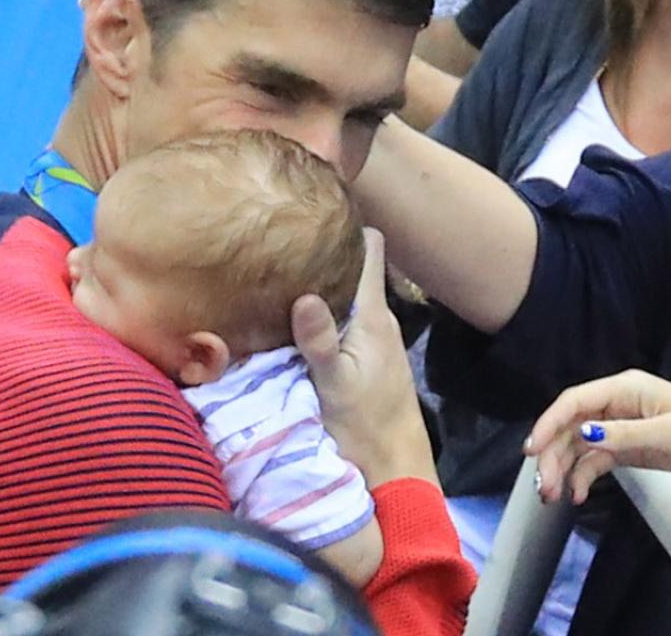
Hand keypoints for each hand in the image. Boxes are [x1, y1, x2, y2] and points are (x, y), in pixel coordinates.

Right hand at [293, 227, 436, 485]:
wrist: (392, 467)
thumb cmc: (365, 425)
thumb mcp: (335, 384)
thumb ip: (320, 341)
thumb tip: (304, 294)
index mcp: (372, 315)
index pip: (370, 249)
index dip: (350, 222)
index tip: (318, 202)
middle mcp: (375, 319)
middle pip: (352, 266)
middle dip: (324, 247)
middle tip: (280, 229)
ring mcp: (369, 339)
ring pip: (343, 293)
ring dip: (319, 279)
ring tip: (278, 260)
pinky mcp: (360, 358)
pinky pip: (338, 318)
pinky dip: (319, 307)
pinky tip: (289, 308)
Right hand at [524, 370, 670, 503]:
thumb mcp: (668, 433)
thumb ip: (624, 435)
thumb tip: (583, 434)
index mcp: (627, 388)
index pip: (575, 401)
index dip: (549, 423)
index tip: (531, 451)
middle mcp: (619, 405)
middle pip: (572, 425)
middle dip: (553, 454)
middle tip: (544, 488)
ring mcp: (623, 428)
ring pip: (579, 445)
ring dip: (563, 468)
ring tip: (554, 497)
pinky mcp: (630, 450)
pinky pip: (596, 461)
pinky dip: (584, 477)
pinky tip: (579, 496)